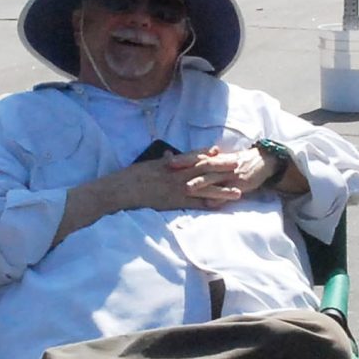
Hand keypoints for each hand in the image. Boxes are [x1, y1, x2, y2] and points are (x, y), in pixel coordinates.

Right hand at [106, 148, 257, 212]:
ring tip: (238, 191)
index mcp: (170, 163)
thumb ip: (161, 161)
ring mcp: (177, 188)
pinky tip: (220, 207)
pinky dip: (208, 205)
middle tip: (238, 165)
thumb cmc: (130, 177)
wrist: (121, 190)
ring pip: (204, 187)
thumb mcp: (147, 165)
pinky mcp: (174, 202)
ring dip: (222, 189)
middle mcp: (177, 174)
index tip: (219, 151)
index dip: (206, 153)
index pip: (192, 156)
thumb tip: (169, 155)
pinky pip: (195, 203)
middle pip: (204, 169)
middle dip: (222, 167)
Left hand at [162, 144, 271, 207]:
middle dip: (186, 167)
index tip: (167, 159)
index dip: (182, 158)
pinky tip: (210, 204)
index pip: (196, 156)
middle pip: (202, 165)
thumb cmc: (237, 162)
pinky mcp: (240, 185)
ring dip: (201, 183)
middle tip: (170, 169)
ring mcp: (230, 175)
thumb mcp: (221, 159)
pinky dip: (219, 198)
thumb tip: (185, 165)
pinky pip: (228, 192)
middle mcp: (221, 165)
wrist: (262, 162)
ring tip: (188, 189)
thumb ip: (205, 162)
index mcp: (215, 158)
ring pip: (214, 179)